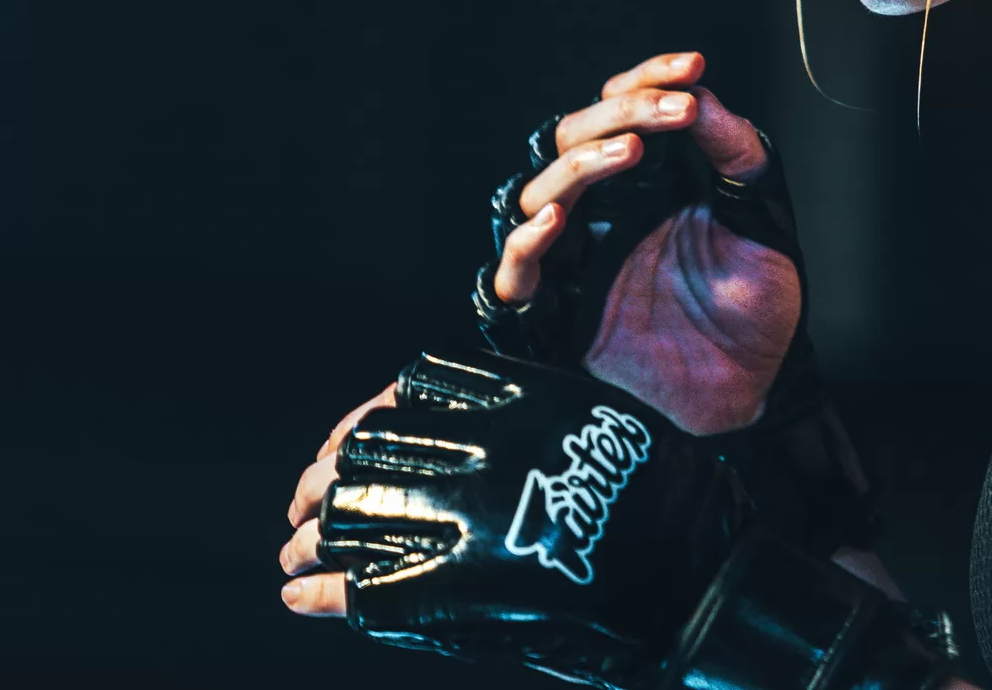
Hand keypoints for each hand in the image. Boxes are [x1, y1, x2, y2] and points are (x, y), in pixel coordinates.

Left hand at [279, 350, 954, 689]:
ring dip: (309, 533)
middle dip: (321, 481)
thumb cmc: (663, 497)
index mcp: (513, 401)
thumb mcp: (596, 417)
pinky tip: (298, 594)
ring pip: (350, 513)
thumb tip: (450, 406)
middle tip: (303, 504)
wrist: (698, 583)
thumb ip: (527, 408)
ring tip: (293, 550)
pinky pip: (363, 588)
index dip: (360, 424)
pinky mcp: (459, 590)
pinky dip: (319, 592)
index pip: (403, 398)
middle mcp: (478, 450)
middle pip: (364, 454)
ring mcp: (465, 520)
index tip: (344, 444)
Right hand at [492, 52, 799, 434]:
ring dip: (580, 164)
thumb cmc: (759, 301)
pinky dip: (525, 246)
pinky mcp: (561, 315)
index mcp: (644, 179)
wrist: (760, 385)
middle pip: (570, 138)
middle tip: (673, 110)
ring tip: (630, 153)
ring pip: (539, 192)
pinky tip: (555, 221)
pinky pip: (516, 278)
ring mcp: (578, 259)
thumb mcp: (760, 212)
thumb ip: (734, 152)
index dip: (648, 78)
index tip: (693, 67)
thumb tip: (702, 94)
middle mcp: (602, 210)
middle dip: (619, 114)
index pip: (619, 106)